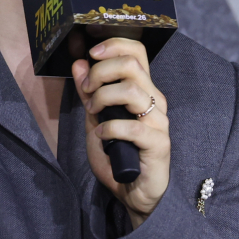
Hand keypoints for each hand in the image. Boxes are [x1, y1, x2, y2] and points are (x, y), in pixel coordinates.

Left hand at [72, 38, 169, 227]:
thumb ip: (88, 92)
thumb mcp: (95, 120)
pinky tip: (100, 137)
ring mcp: (159, 121)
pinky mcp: (159, 143)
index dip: (112, 45)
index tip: (90, 54)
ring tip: (92, 113)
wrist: (134, 193)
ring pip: (132, 90)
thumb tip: (79, 63)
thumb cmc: (118, 156)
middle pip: (132, 64)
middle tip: (87, 90)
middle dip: (100, 72)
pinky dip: (109, 128)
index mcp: (142, 90)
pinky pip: (132, 126)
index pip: (136, 52)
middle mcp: (155, 100)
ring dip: (102, 98)